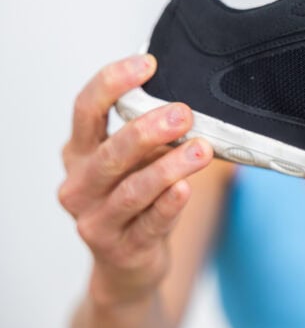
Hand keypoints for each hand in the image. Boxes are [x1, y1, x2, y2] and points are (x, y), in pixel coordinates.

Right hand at [59, 54, 212, 306]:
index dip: (113, 83)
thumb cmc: (137, 199)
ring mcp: (96, 221)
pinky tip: (186, 188)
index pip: (85, 110)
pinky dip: (169, 204)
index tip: (148, 63)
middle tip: (183, 113)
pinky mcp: (121, 249)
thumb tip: (186, 97)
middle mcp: (79, 185)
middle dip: (147, 129)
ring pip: (133, 189)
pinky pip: (149, 223)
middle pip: (109, 152)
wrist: (127, 264)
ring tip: (201, 149)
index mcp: (79, 153)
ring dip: (169, 166)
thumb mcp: (135, 162)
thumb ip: (149, 134)